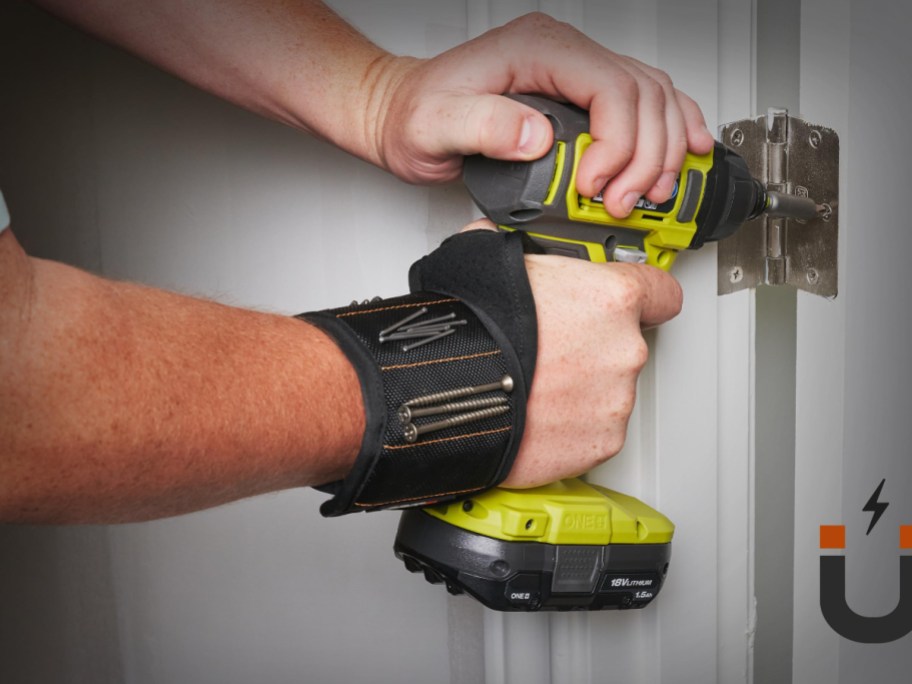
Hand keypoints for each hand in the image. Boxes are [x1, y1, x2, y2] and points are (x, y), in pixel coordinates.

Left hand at [376, 12, 714, 217]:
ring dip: (665, 149)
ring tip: (652, 192)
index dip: (619, 143)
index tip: (596, 187)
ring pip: (653, 98)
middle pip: (643, 94)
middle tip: (625, 202)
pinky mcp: (579, 97)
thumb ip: (483, 126)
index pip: (611, 87)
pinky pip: (643, 103)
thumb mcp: (435, 123)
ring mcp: (575, 72)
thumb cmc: (414, 115)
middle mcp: (564, 54)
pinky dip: (670, 129)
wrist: (400, 113)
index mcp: (538, 48)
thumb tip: (539, 137)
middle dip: (647, 156)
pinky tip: (683, 151)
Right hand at [455, 220, 682, 487]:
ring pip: (608, 390)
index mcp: (611, 299)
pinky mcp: (600, 444)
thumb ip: (516, 248)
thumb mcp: (488, 258)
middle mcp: (624, 351)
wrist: (446, 395)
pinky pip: (593, 431)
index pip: (662, 293)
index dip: (644, 297)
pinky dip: (570, 427)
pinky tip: (537, 414)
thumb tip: (494, 238)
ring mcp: (615, 401)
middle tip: (550, 350)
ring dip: (580, 389)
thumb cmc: (471, 331)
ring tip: (535, 385)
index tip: (634, 304)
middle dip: (592, 347)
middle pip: (625, 345)